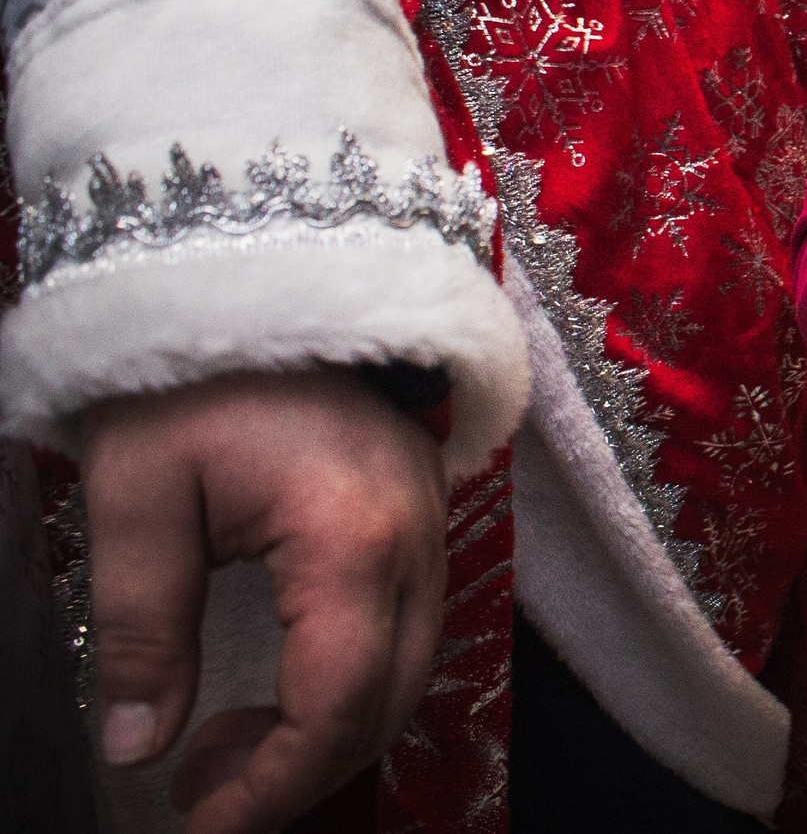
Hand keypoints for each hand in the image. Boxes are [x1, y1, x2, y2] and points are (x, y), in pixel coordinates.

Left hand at [79, 370, 447, 833]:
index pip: (336, 704)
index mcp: (350, 537)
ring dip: (329, 730)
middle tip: (202, 792)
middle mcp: (415, 538)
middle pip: (388, 701)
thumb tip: (137, 745)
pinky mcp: (421, 512)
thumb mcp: (137, 497)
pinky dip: (352, 681)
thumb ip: (142, 628)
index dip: (273, 787)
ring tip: (228, 744)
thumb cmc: (194, 372)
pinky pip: (408, 627)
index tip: (199, 822)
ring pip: (408, 671)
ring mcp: (430, 523)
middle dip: (301, 772)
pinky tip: (280, 684)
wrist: (256, 267)